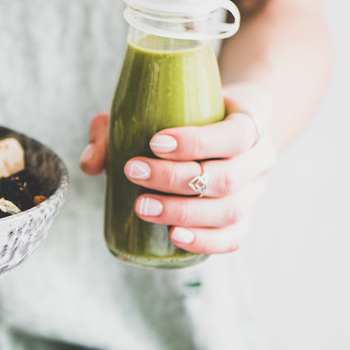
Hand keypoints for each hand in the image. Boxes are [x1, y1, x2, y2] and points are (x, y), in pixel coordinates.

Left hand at [80, 89, 275, 253]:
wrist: (224, 127)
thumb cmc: (185, 116)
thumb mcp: (155, 109)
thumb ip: (114, 129)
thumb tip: (90, 163)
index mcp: (250, 123)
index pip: (235, 135)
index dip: (197, 142)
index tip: (154, 143)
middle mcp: (259, 161)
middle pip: (226, 178)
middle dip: (174, 179)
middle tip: (133, 172)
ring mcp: (254, 195)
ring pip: (228, 212)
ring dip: (181, 212)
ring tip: (141, 206)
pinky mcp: (243, 221)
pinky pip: (231, 239)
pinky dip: (204, 241)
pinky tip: (173, 237)